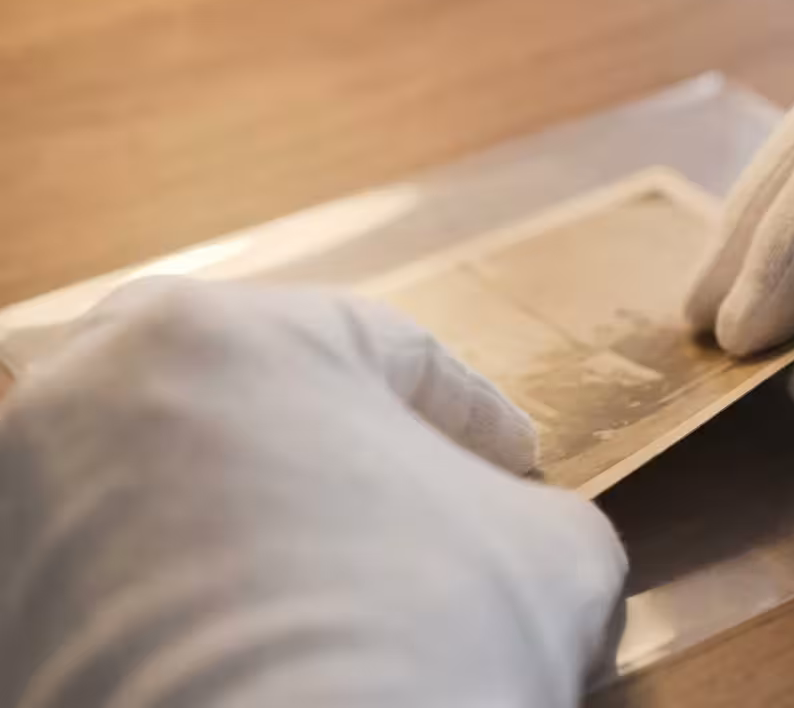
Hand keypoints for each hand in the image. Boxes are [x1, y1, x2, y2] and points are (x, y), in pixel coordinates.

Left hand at [0, 279, 624, 706]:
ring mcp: (25, 509)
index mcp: (228, 333)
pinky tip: (260, 647)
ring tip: (334, 585)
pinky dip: (187, 598)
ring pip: (165, 485)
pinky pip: (118, 580)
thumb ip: (536, 509)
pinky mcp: (9, 614)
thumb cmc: (427, 633)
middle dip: (340, 445)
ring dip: (253, 521)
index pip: (380, 348)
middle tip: (412, 496)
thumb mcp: (553, 550)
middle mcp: (90, 395)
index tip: (516, 463)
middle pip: (247, 394)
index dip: (470, 411)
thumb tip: (521, 530)